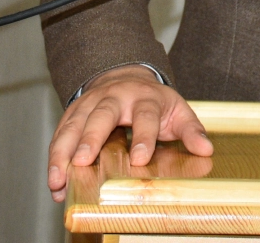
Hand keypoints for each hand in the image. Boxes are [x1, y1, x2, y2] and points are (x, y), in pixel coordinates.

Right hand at [46, 65, 213, 201]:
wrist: (127, 79)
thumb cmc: (154, 102)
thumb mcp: (177, 111)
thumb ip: (191, 130)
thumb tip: (205, 149)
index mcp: (145, 97)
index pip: (145, 116)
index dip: (143, 137)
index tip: (139, 159)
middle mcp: (114, 97)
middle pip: (101, 116)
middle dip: (90, 138)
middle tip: (82, 161)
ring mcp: (91, 103)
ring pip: (73, 125)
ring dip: (63, 152)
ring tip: (58, 179)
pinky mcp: (73, 112)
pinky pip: (60, 134)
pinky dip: (54, 157)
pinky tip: (53, 180)